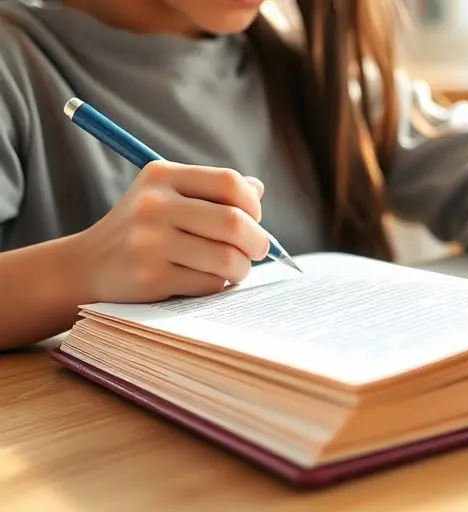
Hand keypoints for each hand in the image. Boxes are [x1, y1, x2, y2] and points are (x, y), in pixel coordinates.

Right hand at [72, 161, 269, 302]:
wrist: (88, 264)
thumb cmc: (143, 228)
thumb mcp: (168, 196)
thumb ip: (213, 190)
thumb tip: (257, 189)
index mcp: (163, 175)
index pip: (229, 182)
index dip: (252, 205)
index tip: (253, 219)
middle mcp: (153, 205)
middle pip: (234, 222)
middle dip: (257, 241)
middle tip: (257, 250)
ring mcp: (149, 242)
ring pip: (227, 257)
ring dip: (242, 268)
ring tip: (236, 268)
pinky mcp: (150, 277)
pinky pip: (209, 283)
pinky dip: (217, 284)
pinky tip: (204, 280)